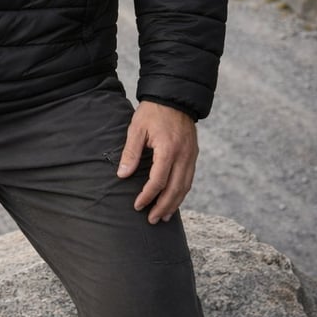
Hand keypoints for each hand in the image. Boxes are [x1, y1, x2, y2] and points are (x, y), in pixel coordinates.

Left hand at [116, 101, 197, 223]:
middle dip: (163, 207)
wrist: (174, 96)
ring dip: (174, 204)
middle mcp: (183, 156)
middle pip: (175, 189)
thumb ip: (131, 152)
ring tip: (164, 217)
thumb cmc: (152, 112)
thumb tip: (123, 175)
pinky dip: (182, 192)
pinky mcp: (193, 154)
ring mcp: (191, 156)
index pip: (158, 181)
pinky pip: (189, 179)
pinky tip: (174, 200)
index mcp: (168, 149)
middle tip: (152, 220)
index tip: (137, 205)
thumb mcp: (137, 128)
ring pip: (185, 187)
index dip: (147, 196)